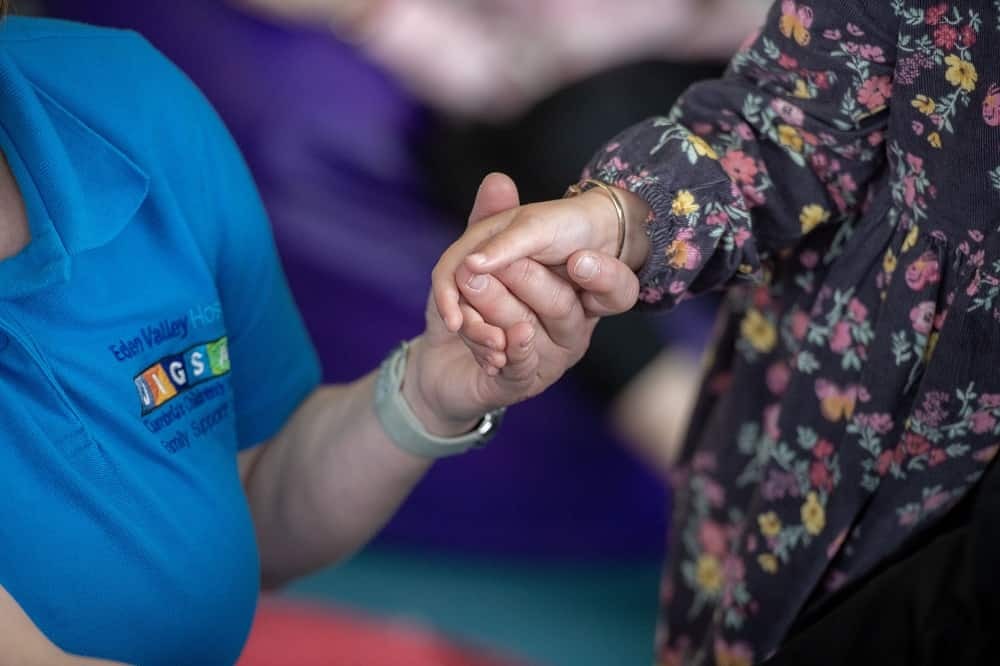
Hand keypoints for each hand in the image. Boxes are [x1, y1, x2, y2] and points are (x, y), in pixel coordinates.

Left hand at [403, 174, 635, 434]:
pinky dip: (507, 348)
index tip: (579, 259)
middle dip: (527, 279)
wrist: (437, 362)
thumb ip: (489, 225)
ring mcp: (551, 358)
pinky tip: (497, 338)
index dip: (604, 276)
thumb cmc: (466, 306)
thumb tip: (498, 180)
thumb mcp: (473, 259)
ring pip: (535, 330)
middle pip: (564, 306)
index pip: (613, 289)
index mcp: (574, 295)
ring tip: (472, 284)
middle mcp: (571, 328)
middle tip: (494, 262)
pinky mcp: (524, 382)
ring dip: (501, 307)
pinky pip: (522, 365)